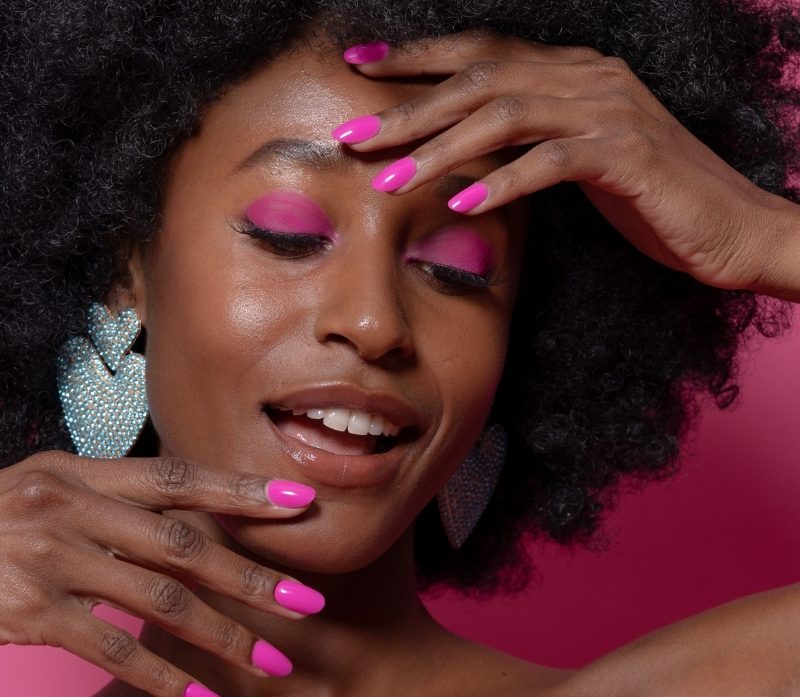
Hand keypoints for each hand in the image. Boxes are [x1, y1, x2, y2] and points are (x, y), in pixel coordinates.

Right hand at [0, 451, 322, 696]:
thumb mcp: (48, 492)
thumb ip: (114, 503)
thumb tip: (190, 521)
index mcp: (80, 472)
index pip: (178, 479)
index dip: (242, 492)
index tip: (300, 503)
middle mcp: (69, 506)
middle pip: (182, 543)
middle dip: (250, 574)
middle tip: (306, 600)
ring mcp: (49, 557)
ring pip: (159, 598)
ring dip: (222, 633)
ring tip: (270, 659)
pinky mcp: (29, 611)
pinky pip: (112, 649)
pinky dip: (162, 676)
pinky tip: (202, 696)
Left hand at [335, 34, 799, 300]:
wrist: (730, 226)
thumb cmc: (650, 198)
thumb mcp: (580, 160)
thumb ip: (530, 143)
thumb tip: (464, 155)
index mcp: (572, 72)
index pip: (481, 54)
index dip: (416, 58)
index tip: (358, 69)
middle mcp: (588, 77)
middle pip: (479, 80)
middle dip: (408, 109)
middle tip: (353, 137)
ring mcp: (610, 111)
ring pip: (506, 114)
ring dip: (440, 149)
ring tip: (389, 182)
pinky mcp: (629, 156)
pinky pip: (553, 161)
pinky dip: (503, 181)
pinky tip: (460, 204)